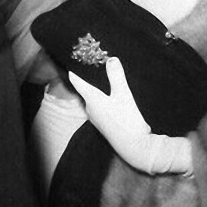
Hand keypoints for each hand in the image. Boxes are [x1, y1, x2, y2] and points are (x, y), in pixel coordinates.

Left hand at [69, 57, 192, 175]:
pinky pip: (100, 105)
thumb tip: (111, 59)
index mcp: (91, 100)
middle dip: (88, 78)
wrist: (134, 146)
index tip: (72, 60)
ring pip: (93, 98)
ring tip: (102, 77)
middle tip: (92, 64)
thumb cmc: (126, 120)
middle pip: (85, 89)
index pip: (78, 82)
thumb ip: (116, 76)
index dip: (75, 71)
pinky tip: (112, 94)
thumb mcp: (123, 94)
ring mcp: (97, 117)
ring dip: (96, 88)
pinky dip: (103, 97)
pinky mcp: (105, 123)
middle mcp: (90, 109)